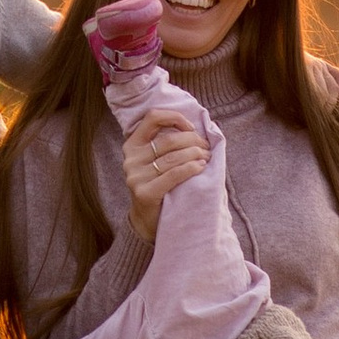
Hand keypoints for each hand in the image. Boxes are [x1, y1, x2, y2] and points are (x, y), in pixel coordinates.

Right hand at [121, 108, 209, 243]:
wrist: (148, 220)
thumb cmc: (160, 185)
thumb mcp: (158, 160)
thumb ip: (168, 143)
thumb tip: (196, 128)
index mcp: (132, 145)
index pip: (152, 117)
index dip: (174, 117)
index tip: (191, 128)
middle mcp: (130, 159)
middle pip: (168, 140)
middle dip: (193, 141)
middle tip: (206, 148)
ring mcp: (135, 176)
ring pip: (173, 158)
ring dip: (196, 155)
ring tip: (207, 158)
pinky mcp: (144, 193)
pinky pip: (173, 175)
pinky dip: (191, 168)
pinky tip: (201, 168)